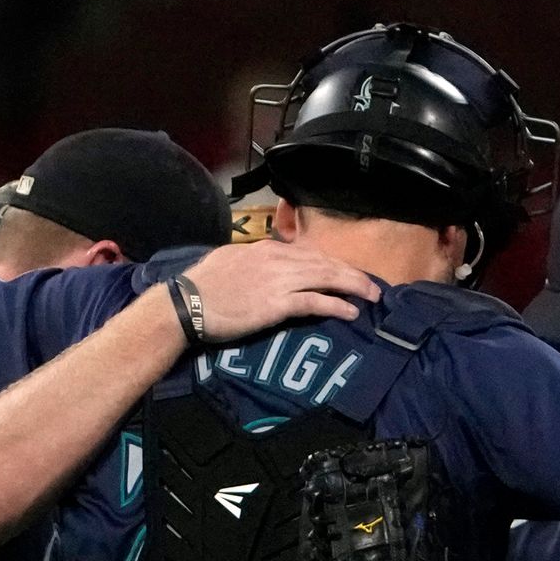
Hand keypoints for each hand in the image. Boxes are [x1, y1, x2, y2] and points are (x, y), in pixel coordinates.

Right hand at [172, 240, 382, 343]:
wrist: (186, 304)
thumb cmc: (202, 286)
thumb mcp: (231, 262)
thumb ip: (254, 261)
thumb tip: (269, 266)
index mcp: (266, 249)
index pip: (309, 253)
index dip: (333, 263)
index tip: (349, 273)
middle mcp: (276, 260)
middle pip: (324, 263)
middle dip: (351, 273)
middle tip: (373, 285)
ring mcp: (278, 281)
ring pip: (325, 278)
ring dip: (353, 286)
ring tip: (372, 296)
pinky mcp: (276, 305)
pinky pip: (314, 302)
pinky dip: (336, 305)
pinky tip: (351, 312)